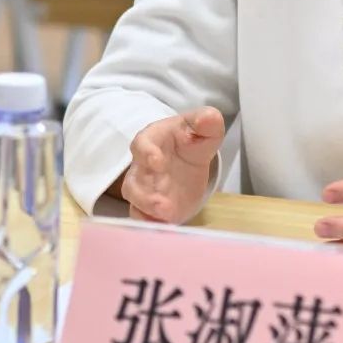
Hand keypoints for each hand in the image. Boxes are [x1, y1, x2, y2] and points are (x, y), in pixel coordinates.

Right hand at [121, 107, 224, 223]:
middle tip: (162, 204)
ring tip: (167, 214)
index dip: (147, 153)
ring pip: (136, 200)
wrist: (190, 160)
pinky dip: (151, 221)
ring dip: (148, 209)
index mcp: (152, 139)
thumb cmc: (192, 139)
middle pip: (134, 179)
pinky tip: (166, 225)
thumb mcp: (205, 128)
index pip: (141, 144)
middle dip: (145, 193)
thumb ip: (207, 120)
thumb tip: (208, 117)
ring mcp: (144, 187)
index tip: (158, 162)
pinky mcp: (149, 206)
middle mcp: (142, 165)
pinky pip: (142, 216)